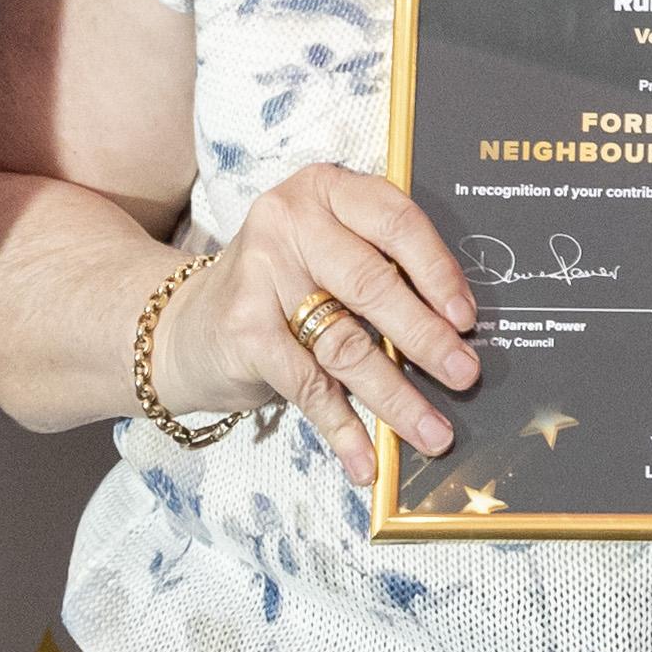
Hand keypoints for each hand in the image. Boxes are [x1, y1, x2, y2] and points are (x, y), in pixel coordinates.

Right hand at [177, 162, 480, 484]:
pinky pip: (308, 386)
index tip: (467, 317)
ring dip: (397, 397)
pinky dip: (343, 428)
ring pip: (346, 344)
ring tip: (434, 433)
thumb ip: (381, 267)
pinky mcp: (243, 330)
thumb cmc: (281, 287)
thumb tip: (458, 329)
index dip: (438, 272)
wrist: (184, 325)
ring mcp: (261, 273)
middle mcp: (290, 221)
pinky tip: (367, 460)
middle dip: (426, 339)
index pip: (395, 221)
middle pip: (374, 285)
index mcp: (326, 190)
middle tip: (466, 375)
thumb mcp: (329, 252)